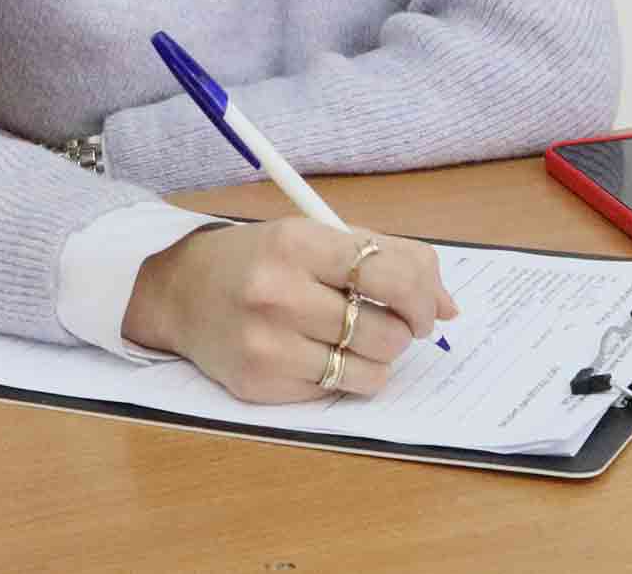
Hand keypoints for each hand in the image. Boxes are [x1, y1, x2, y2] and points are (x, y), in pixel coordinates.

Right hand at [121, 218, 458, 402]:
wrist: (181, 291)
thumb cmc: (262, 260)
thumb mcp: (317, 239)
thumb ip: (388, 259)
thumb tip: (451, 307)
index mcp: (298, 243)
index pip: (390, 275)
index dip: (425, 297)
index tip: (429, 309)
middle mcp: (278, 293)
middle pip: (385, 330)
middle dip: (401, 332)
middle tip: (388, 325)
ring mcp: (266, 343)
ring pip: (369, 371)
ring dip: (377, 360)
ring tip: (355, 341)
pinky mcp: (259, 384)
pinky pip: (336, 393)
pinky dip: (344, 378)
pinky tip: (320, 356)